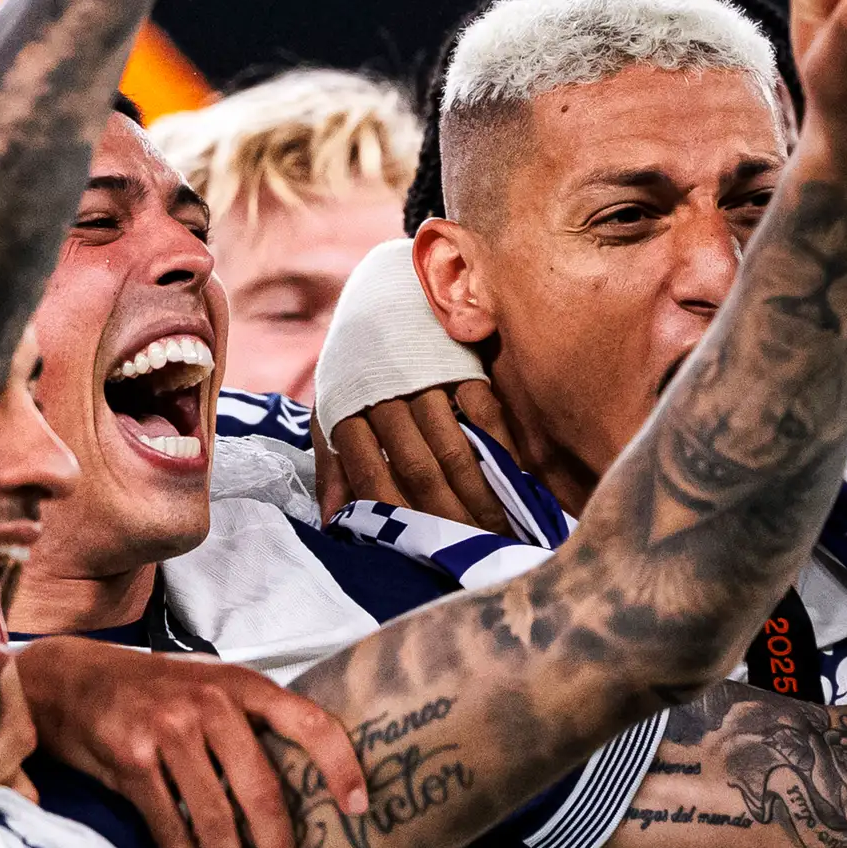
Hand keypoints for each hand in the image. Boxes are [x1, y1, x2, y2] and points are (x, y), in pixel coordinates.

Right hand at [15, 638, 371, 847]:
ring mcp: (167, 731)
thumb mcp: (212, 686)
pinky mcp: (130, 760)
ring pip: (213, 815)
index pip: (308, 722)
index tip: (359, 808)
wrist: (73, 681)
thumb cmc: (157, 692)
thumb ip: (251, 722)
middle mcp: (210, 704)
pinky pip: (168, 825)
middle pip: (259, 788)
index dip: (339, 765)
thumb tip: (306, 783)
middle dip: (279, 847)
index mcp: (243, 685)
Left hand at [314, 379, 513, 531]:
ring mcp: (427, 378)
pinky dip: (500, 450)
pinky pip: (485, 414)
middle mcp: (385, 393)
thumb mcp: (332, 412)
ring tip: (497, 528)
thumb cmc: (358, 370)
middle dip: (446, 515)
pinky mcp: (463, 364)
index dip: (397, 515)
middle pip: (417, 468)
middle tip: (470, 547)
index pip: (370, 474)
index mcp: (347, 407)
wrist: (386, 300)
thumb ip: (334, 467)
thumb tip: (333, 522)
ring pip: (454, 448)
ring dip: (477, 493)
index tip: (422, 546)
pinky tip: (513, 477)